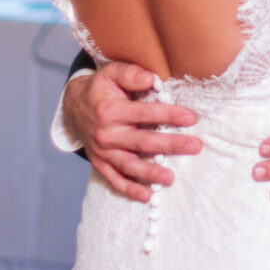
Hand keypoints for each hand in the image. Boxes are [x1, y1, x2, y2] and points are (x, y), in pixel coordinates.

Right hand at [64, 60, 198, 201]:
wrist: (74, 108)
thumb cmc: (101, 89)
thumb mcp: (111, 72)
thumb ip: (130, 73)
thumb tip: (151, 78)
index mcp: (110, 110)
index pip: (145, 113)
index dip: (169, 115)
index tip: (191, 118)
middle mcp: (106, 133)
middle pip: (143, 142)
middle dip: (171, 144)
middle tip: (195, 146)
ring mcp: (102, 151)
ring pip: (129, 165)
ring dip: (151, 173)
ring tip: (171, 178)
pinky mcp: (100, 164)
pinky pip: (114, 179)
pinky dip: (129, 189)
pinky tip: (146, 196)